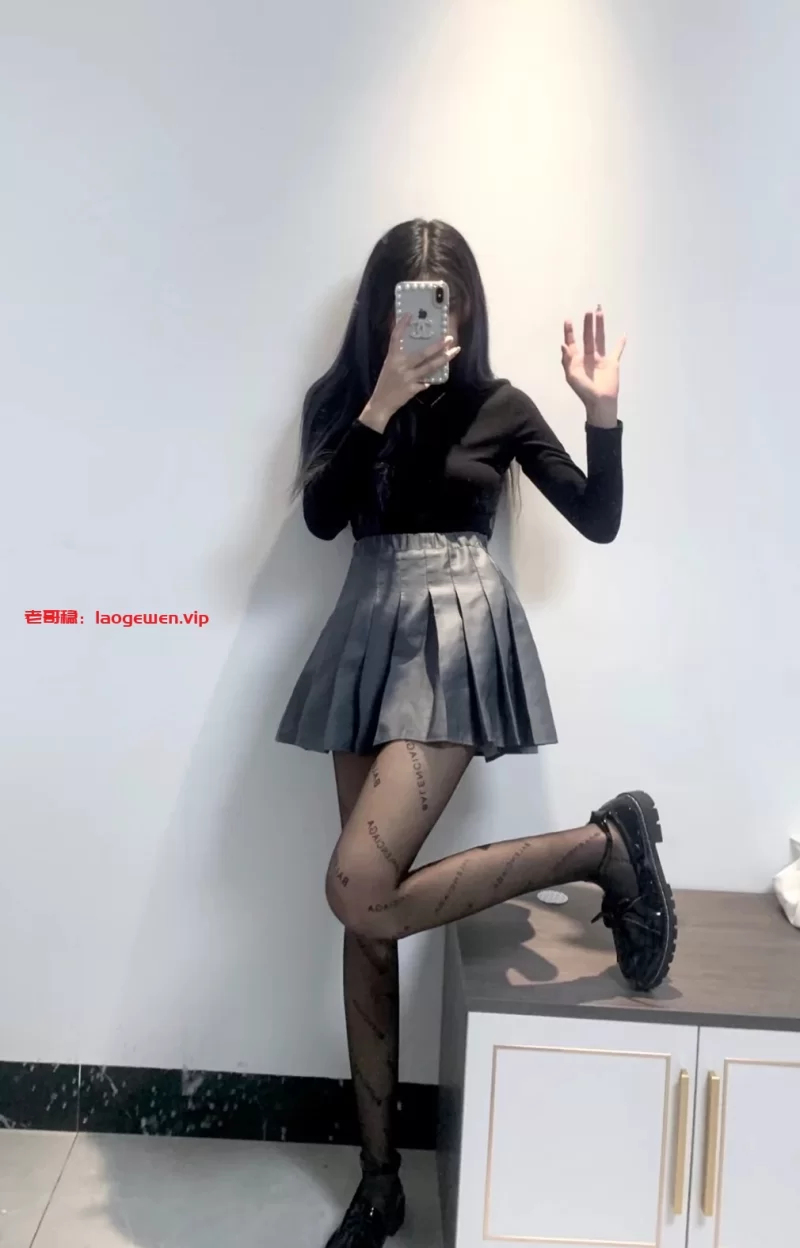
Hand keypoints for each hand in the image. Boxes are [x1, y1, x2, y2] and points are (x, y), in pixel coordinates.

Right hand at [358, 315, 460, 432]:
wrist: (380, 403)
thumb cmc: (385, 383)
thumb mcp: (389, 366)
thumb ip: (401, 359)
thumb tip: (419, 352)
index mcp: (392, 358)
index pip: (396, 338)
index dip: (402, 326)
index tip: (409, 315)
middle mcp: (400, 366)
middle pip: (422, 354)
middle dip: (437, 346)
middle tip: (449, 338)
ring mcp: (407, 378)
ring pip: (429, 367)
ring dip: (443, 359)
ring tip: (454, 351)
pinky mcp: (412, 389)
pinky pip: (426, 382)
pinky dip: (431, 379)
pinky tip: (438, 376)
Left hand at [561, 306, 625, 424]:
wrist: (600, 402)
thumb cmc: (584, 391)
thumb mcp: (572, 376)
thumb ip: (568, 360)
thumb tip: (563, 344)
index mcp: (577, 360)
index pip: (572, 342)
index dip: (570, 332)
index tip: (568, 320)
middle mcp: (588, 357)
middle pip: (588, 336)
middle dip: (587, 324)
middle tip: (588, 311)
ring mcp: (601, 359)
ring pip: (600, 338)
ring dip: (600, 326)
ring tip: (600, 312)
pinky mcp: (612, 363)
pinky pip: (617, 351)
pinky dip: (621, 344)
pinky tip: (623, 335)